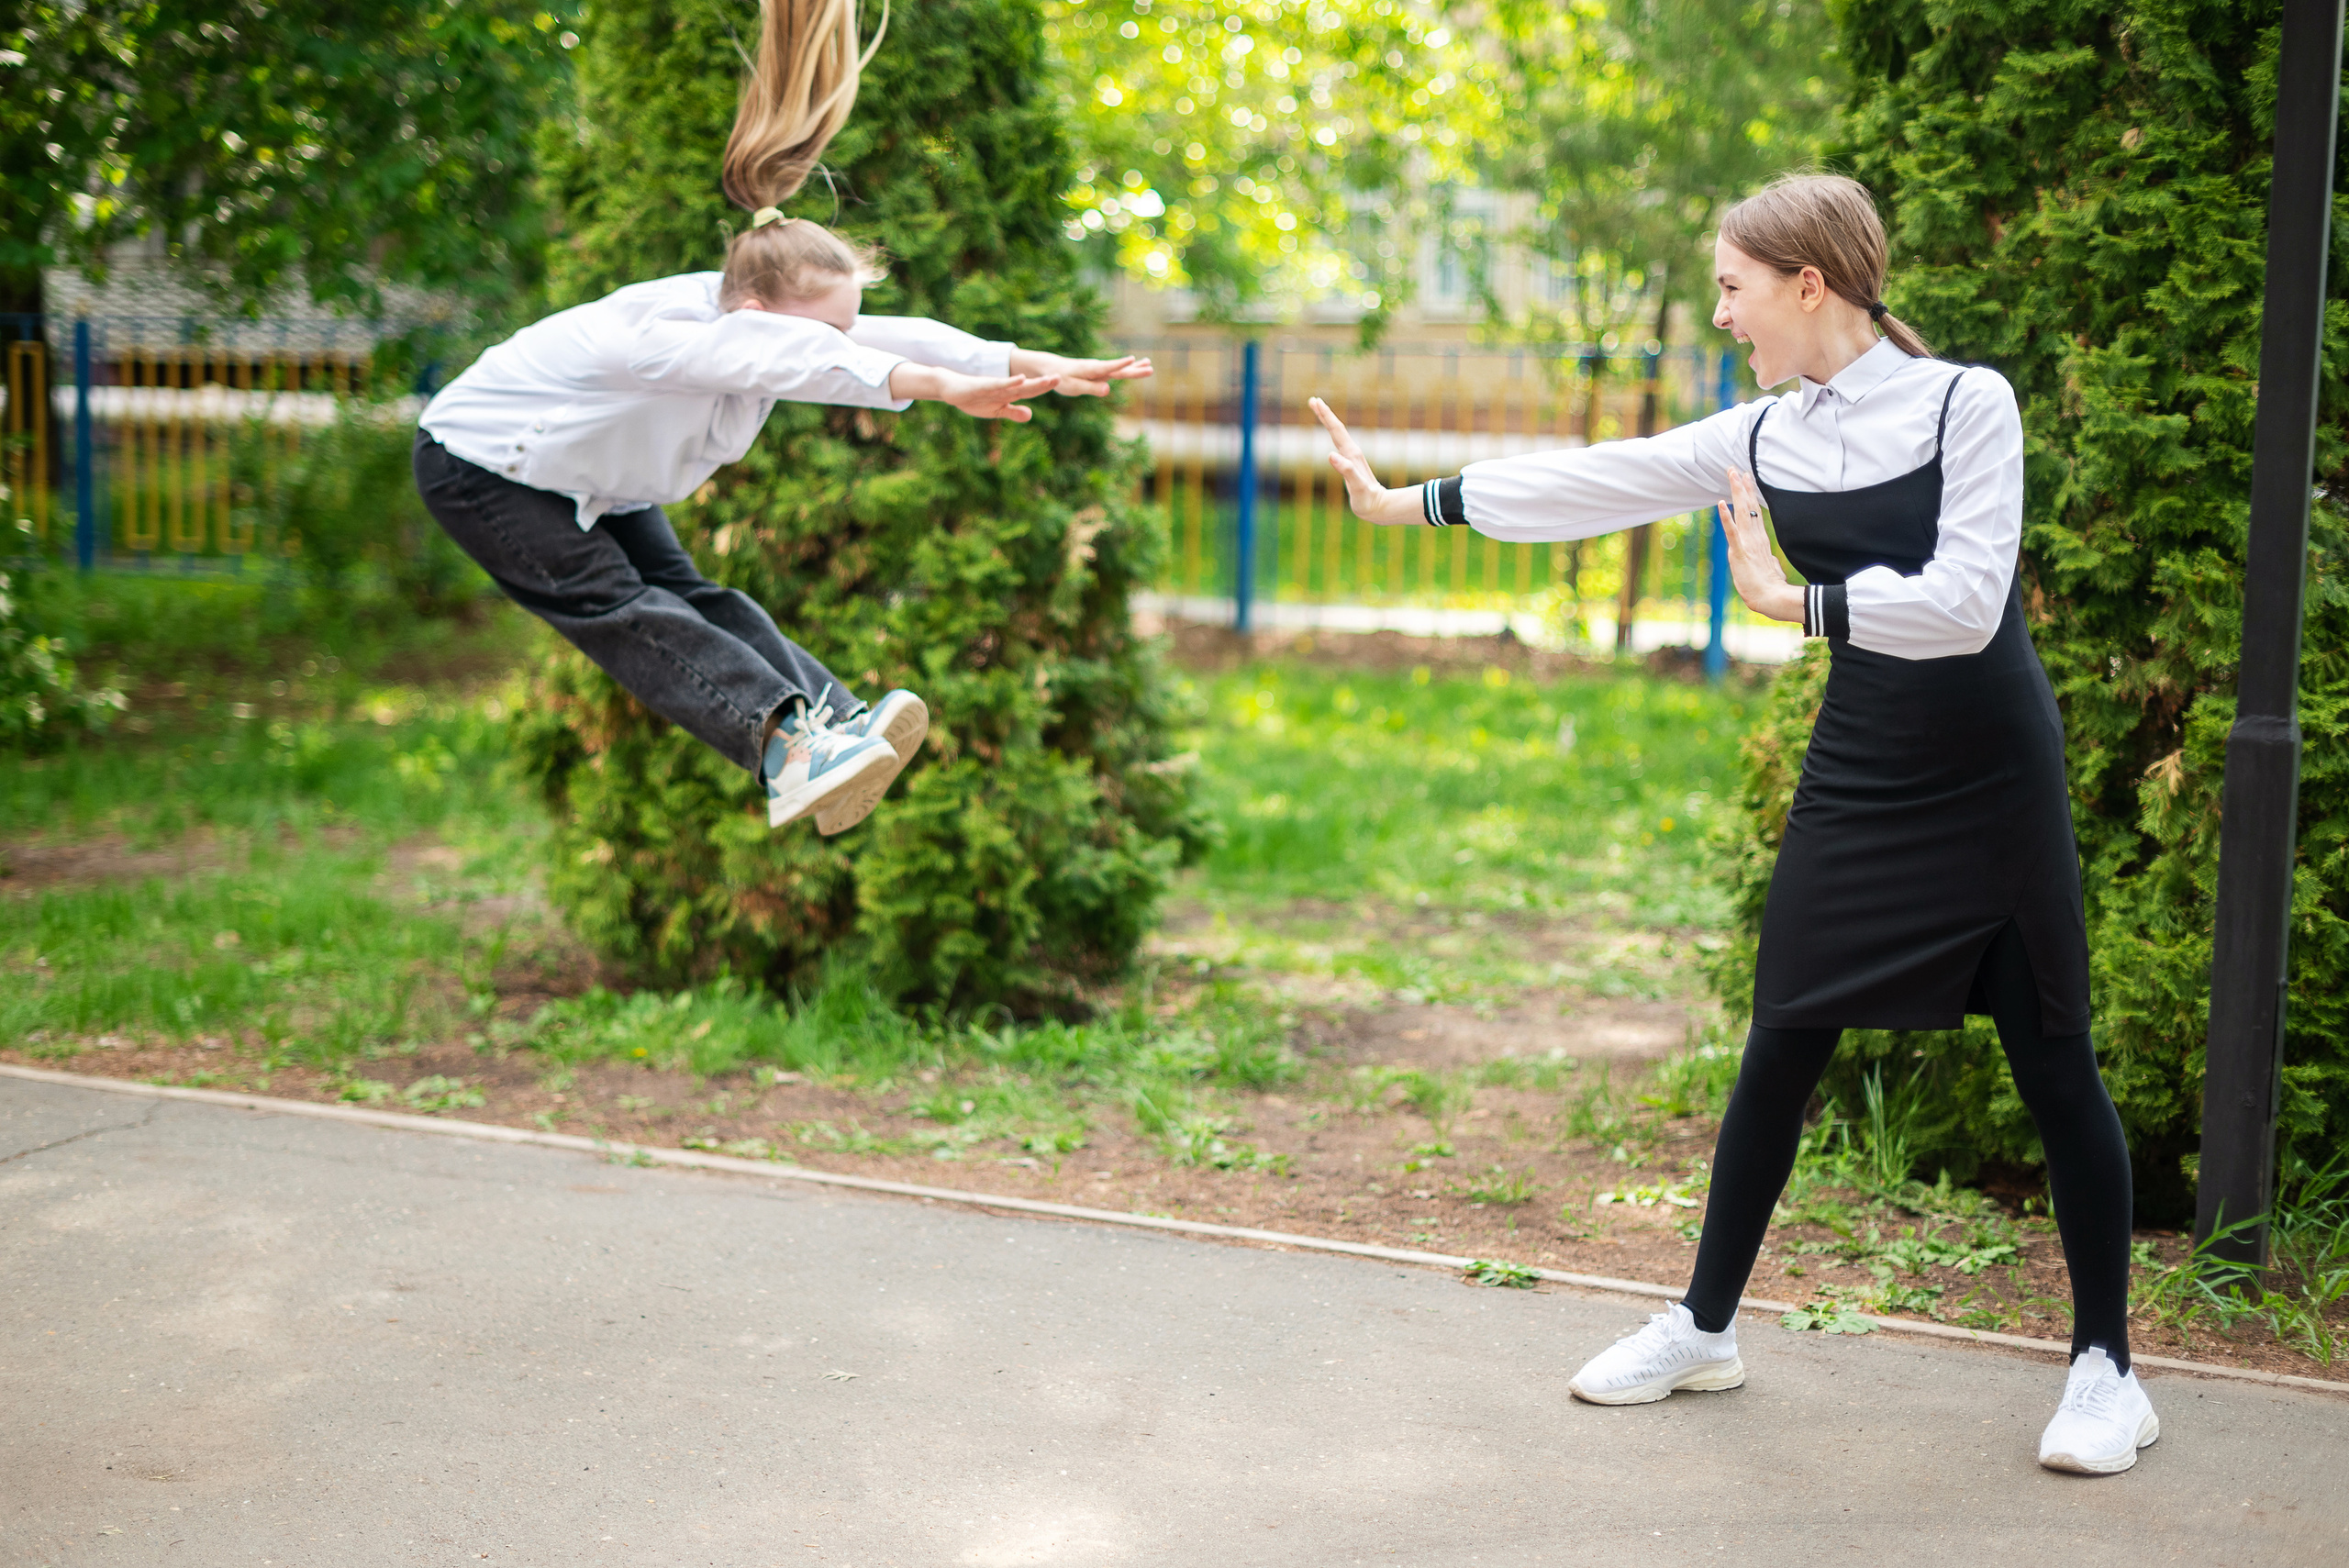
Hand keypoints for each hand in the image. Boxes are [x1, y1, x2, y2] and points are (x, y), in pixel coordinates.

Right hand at [891, 363, 1056, 420]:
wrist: (951, 389)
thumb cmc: (973, 399)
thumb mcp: (996, 410)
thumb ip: (1013, 412)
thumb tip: (1030, 414)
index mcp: (1010, 394)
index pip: (1032, 390)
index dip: (1045, 387)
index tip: (1062, 383)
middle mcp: (1005, 388)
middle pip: (1029, 386)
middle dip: (1045, 382)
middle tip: (1062, 377)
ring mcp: (995, 386)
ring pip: (1018, 384)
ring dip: (1034, 382)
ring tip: (1050, 378)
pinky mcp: (983, 386)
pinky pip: (999, 384)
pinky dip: (1011, 382)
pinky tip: (1022, 379)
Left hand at [1008, 349, 1154, 395]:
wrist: (1052, 368)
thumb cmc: (1060, 378)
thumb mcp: (1073, 386)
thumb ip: (1091, 388)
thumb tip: (1108, 389)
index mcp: (1091, 370)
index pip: (1108, 367)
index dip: (1120, 364)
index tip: (1133, 359)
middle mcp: (1097, 367)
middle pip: (1118, 369)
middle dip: (1134, 368)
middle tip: (1151, 367)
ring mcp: (1099, 369)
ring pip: (1119, 369)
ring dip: (1134, 367)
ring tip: (1149, 364)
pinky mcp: (1098, 372)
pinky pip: (1115, 371)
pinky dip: (1126, 368)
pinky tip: (1134, 367)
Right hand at [1308, 397, 1421, 525]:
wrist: (1380, 506)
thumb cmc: (1367, 499)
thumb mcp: (1357, 486)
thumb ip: (1346, 471)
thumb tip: (1330, 454)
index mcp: (1350, 454)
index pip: (1336, 430)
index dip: (1326, 416)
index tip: (1316, 402)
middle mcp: (1351, 452)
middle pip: (1336, 428)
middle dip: (1324, 414)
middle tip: (1313, 400)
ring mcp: (1351, 457)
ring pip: (1338, 434)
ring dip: (1328, 421)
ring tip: (1319, 410)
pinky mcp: (1350, 463)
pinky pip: (1339, 443)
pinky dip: (1332, 434)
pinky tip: (1330, 435)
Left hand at [1716, 469, 1805, 623]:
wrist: (1770, 598)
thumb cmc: (1767, 586)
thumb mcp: (1767, 568)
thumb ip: (1766, 560)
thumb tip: (1770, 560)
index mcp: (1759, 540)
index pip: (1753, 512)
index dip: (1749, 494)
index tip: (1745, 478)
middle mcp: (1754, 537)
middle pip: (1748, 507)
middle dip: (1741, 487)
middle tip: (1735, 469)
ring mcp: (1747, 543)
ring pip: (1741, 513)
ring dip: (1736, 493)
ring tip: (1732, 476)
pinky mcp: (1740, 552)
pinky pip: (1732, 531)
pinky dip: (1725, 517)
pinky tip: (1720, 504)